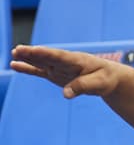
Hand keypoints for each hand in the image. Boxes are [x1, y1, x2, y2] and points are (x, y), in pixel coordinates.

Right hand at [10, 45, 124, 98]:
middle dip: (33, 54)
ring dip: (27, 58)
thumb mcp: (99, 83)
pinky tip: (15, 65)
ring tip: (14, 54)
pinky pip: (39, 71)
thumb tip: (65, 94)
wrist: (109, 78)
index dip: (48, 53)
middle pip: (47, 57)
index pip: (60, 56)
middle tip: (18, 50)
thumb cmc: (106, 78)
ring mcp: (58, 67)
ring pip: (41, 62)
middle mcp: (65, 62)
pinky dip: (28, 68)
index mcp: (77, 60)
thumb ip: (82, 87)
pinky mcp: (55, 74)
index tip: (35, 50)